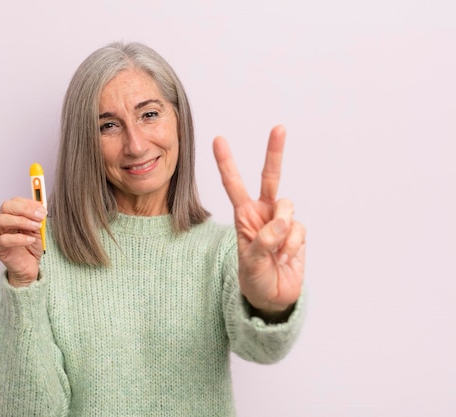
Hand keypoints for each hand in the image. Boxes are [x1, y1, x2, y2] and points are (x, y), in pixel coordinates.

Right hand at [0, 197, 46, 286]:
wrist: (29, 267)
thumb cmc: (31, 247)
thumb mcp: (37, 229)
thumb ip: (37, 218)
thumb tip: (41, 207)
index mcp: (10, 215)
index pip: (14, 202)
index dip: (28, 203)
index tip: (42, 209)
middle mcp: (0, 223)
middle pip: (5, 207)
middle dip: (25, 209)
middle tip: (40, 216)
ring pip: (2, 220)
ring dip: (22, 221)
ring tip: (36, 227)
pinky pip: (4, 240)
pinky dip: (19, 238)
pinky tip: (30, 239)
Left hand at [213, 125, 304, 316]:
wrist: (274, 297)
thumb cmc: (254, 279)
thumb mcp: (250, 263)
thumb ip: (263, 242)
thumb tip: (282, 222)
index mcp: (244, 216)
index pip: (234, 185)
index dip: (227, 163)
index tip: (218, 140)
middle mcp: (263, 213)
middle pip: (270, 177)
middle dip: (274, 152)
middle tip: (279, 127)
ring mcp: (282, 221)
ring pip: (287, 207)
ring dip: (282, 231)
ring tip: (275, 253)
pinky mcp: (298, 232)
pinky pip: (299, 230)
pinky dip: (292, 246)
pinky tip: (286, 258)